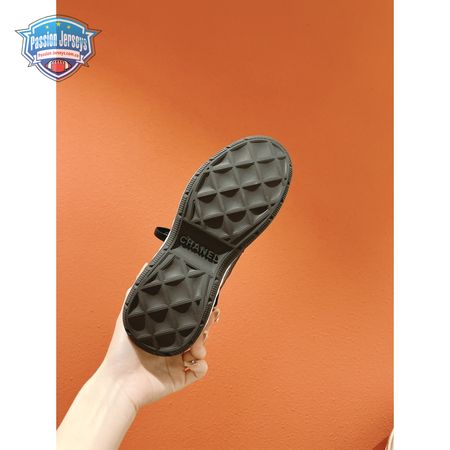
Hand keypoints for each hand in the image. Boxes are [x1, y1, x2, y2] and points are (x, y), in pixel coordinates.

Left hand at [97, 287, 219, 411]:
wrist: (119, 383)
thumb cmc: (120, 352)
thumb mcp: (127, 315)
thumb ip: (137, 290)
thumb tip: (145, 265)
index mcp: (165, 330)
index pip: (187, 316)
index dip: (199, 310)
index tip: (206, 304)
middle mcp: (173, 344)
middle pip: (199, 330)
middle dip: (206, 324)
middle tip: (207, 321)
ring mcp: (179, 361)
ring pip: (203, 348)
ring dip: (203, 344)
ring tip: (195, 345)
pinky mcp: (182, 377)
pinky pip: (201, 369)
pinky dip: (201, 365)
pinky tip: (193, 360)